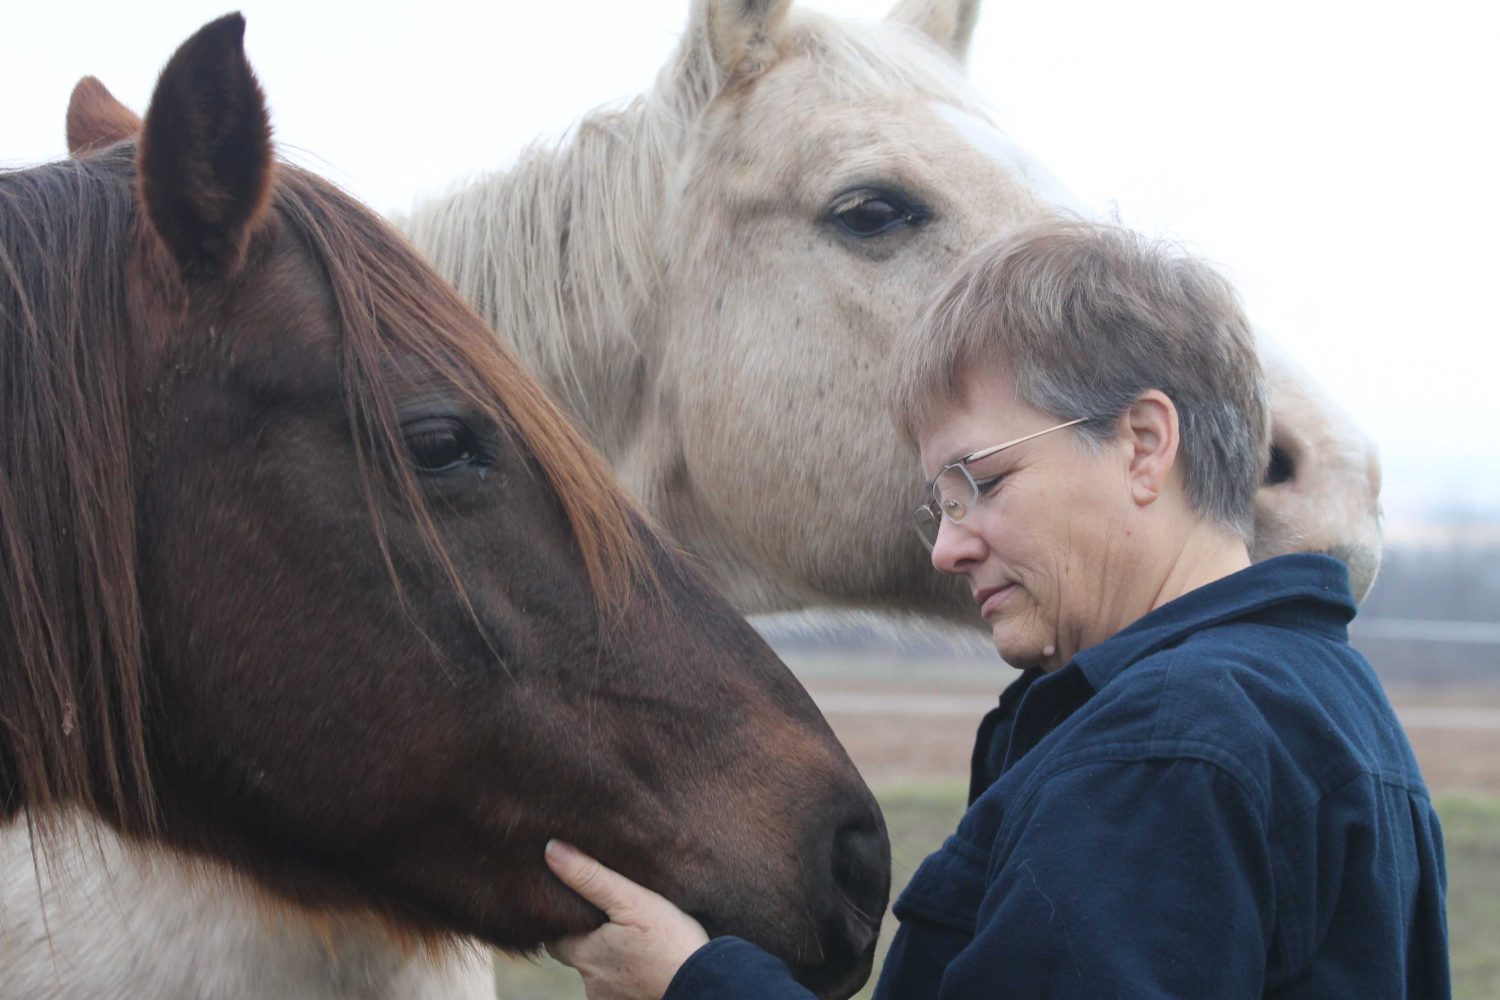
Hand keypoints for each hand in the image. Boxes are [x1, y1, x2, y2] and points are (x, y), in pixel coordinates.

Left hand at [543, 839, 709, 999]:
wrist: (705, 983)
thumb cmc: (670, 941)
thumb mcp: (632, 899)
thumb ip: (590, 877)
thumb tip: (552, 851)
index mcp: (585, 955)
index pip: (555, 940)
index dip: (564, 923)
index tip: (578, 907)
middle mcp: (592, 983)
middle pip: (579, 957)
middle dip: (591, 940)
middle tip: (611, 919)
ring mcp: (612, 999)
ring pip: (602, 973)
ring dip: (613, 958)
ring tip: (635, 937)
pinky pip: (622, 988)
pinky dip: (630, 974)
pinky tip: (648, 959)